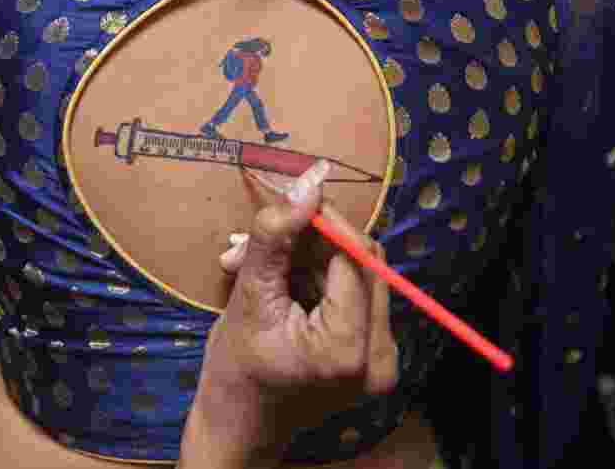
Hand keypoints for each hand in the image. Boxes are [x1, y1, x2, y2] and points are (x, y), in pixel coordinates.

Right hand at [187, 160, 399, 463]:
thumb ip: (276, 239)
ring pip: (351, 276)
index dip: (322, 221)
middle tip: (252, 243)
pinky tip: (276, 285)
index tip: (286, 197)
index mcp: (350, 347)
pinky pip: (350, 297)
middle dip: (307, 244)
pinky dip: (313, 283)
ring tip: (249, 266)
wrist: (237, 431)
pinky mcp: (372, 356)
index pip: (353, 256)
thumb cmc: (234, 374)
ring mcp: (381, 359)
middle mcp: (380, 355)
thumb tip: (306, 183)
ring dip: (304, 262)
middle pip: (358, 264)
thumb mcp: (248, 299)